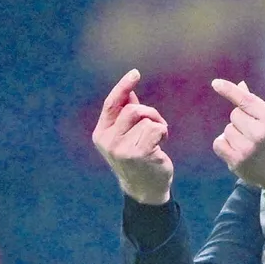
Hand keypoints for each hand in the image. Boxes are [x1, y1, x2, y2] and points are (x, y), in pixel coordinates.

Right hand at [92, 69, 173, 204]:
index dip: (123, 86)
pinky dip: (163, 133)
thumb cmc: (138, 160)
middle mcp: (108, 141)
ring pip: (146, 119)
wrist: (144, 190)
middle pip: (132, 110)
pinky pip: (156, 129)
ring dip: (158, 125)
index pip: (111, 104)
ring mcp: (122, 149)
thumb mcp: (126, 137)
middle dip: (149, 112)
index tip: (135, 73)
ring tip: (159, 139)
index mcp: (101, 134)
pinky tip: (162, 145)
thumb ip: (126, 115)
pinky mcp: (139, 154)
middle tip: (157, 124)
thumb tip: (129, 91)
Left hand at [211, 79, 264, 188]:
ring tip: (248, 143)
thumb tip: (240, 86)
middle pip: (234, 115)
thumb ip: (258, 105)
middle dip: (241, 120)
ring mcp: (247, 149)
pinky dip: (224, 144)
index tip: (216, 84)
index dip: (229, 90)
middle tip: (253, 131)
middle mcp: (259, 133)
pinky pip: (219, 143)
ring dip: (235, 133)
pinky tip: (236, 149)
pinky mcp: (237, 162)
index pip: (246, 101)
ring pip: (227, 129)